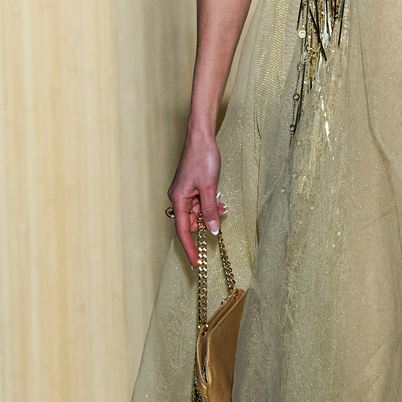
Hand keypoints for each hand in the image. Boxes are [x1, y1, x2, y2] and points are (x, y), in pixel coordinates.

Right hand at [168, 133, 222, 267]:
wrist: (201, 138)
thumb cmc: (202, 158)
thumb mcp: (209, 187)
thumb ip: (210, 209)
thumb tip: (212, 230)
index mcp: (178, 199)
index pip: (184, 231)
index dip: (190, 249)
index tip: (197, 264)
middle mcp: (179, 198)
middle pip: (192, 223)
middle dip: (206, 223)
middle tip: (221, 215)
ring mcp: (185, 193)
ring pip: (198, 213)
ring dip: (210, 213)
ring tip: (222, 204)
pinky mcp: (192, 188)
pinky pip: (201, 204)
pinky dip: (210, 205)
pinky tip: (219, 199)